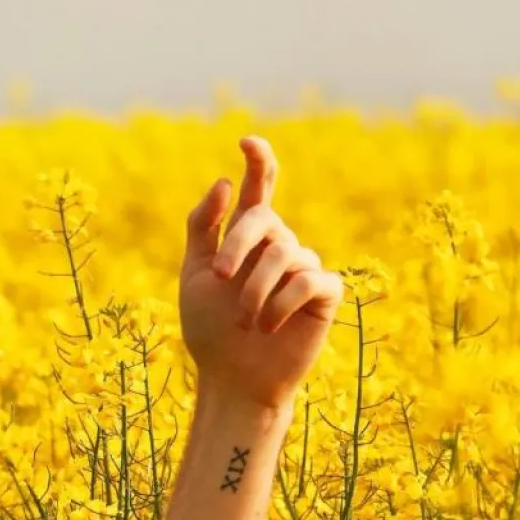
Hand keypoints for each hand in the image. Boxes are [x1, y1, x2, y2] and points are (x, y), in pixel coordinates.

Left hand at [179, 136, 342, 410]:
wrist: (233, 378)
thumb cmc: (211, 330)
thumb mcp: (194, 275)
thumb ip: (203, 227)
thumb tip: (226, 182)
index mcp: (248, 238)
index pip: (259, 190)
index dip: (258, 162)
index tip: (246, 141)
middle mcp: (279, 246)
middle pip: (264, 219)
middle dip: (237, 244)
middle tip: (220, 276)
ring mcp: (304, 268)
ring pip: (284, 253)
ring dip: (256, 287)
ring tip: (246, 320)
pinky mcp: (324, 295)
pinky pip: (310, 280)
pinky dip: (283, 302)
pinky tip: (269, 326)